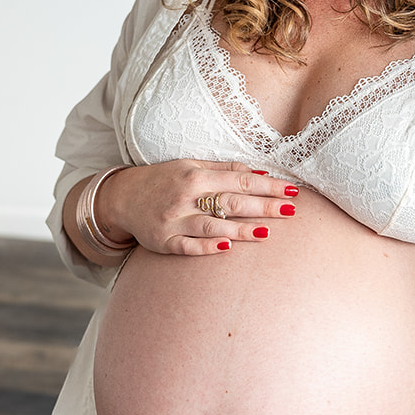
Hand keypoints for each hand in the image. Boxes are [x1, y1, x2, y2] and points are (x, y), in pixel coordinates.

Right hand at [100, 159, 298, 255]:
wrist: (122, 197)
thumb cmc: (164, 180)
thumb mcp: (191, 165)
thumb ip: (225, 170)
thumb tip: (260, 174)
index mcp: (195, 175)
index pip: (240, 181)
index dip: (267, 186)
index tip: (291, 191)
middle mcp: (185, 196)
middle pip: (231, 202)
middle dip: (263, 207)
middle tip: (290, 211)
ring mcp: (173, 220)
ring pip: (212, 225)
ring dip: (241, 230)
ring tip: (266, 232)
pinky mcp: (163, 242)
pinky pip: (187, 246)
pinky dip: (206, 247)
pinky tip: (226, 249)